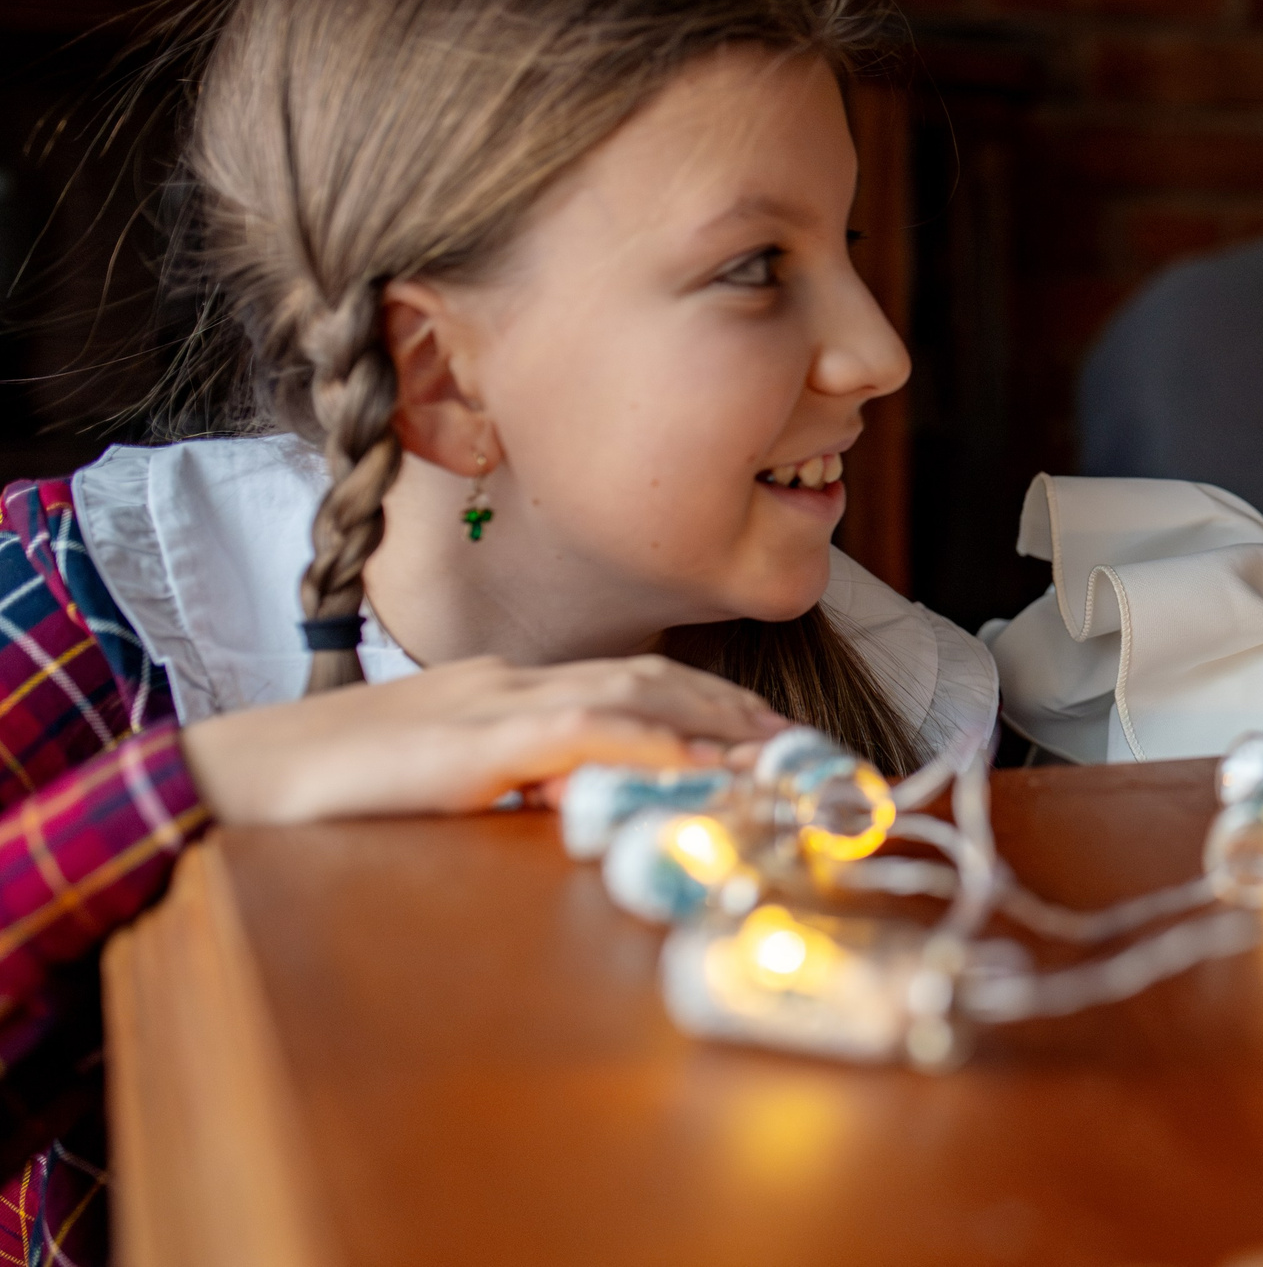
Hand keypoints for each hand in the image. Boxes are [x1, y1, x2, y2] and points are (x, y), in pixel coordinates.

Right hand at [181, 655, 789, 824]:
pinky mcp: (475, 741)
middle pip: (655, 675)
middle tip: (802, 746)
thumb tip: (577, 818)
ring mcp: (494, 704)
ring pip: (637, 692)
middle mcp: (512, 682)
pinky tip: (701, 761)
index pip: (633, 680)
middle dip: (736, 708)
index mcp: (505, 689)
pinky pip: (585, 729)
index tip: (770, 737)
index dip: (710, 703)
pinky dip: (654, 740)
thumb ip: (506, 790)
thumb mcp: (438, 789)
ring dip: (718, 720)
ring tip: (779, 753)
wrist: (229, 779)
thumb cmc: (326, 793)